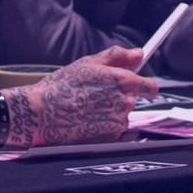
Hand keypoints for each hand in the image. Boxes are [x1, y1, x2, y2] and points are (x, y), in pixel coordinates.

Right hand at [9, 46, 158, 147]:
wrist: (41, 113)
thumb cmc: (62, 85)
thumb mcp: (88, 63)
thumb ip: (117, 56)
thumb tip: (139, 53)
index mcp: (123, 81)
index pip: (150, 87)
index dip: (145, 86)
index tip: (140, 87)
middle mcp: (125, 103)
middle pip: (132, 101)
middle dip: (119, 98)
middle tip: (95, 96)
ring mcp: (118, 123)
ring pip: (121, 117)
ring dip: (109, 113)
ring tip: (85, 109)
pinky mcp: (109, 139)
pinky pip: (114, 133)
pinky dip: (104, 128)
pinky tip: (87, 123)